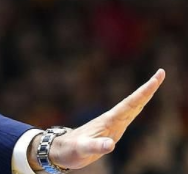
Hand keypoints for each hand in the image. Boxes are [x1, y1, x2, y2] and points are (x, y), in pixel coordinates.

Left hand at [28, 69, 165, 170]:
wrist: (63, 149)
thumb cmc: (73, 149)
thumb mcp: (84, 149)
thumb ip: (97, 146)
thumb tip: (111, 145)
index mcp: (109, 121)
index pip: (131, 104)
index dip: (144, 92)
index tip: (155, 78)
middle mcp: (112, 119)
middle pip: (134, 101)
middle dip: (148, 89)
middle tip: (161, 73)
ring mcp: (112, 123)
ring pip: (133, 107)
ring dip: (144, 96)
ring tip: (155, 83)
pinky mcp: (112, 129)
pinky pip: (128, 115)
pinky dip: (137, 107)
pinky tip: (140, 104)